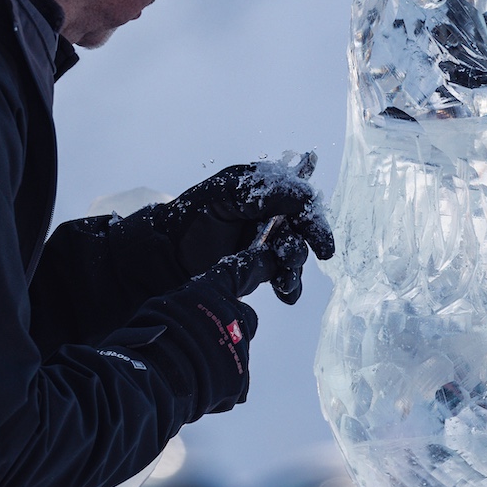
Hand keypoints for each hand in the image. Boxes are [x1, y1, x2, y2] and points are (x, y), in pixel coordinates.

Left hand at [146, 155, 333, 302]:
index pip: (300, 203)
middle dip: (299, 247)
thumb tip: (302, 196)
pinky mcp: (260, 270)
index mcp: (265, 192)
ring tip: (282, 281)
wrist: (167, 251)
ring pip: (294, 258)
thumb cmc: (191, 214)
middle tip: (287, 257)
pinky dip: (290, 288)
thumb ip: (265, 192)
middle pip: (301, 233)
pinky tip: (285, 294)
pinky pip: (284, 279)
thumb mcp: (226, 192)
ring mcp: (266, 245)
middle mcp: (270, 218)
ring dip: (295, 270)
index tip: (319, 239)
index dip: (313, 220)